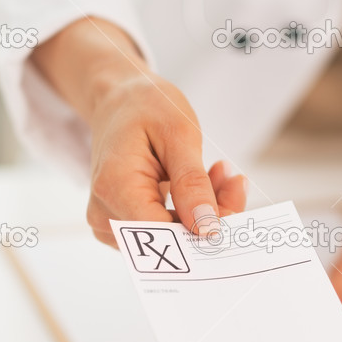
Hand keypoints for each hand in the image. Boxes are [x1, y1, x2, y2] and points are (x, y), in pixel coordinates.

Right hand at [84, 74, 245, 245]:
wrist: (120, 102)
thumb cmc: (146, 108)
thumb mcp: (179, 134)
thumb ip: (192, 183)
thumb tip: (207, 228)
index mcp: (115, 187)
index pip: (164, 234)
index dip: (203, 228)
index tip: (233, 199)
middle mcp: (106, 213)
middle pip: (170, 239)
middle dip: (211, 216)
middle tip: (235, 181)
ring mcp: (112, 223)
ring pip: (173, 238)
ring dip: (205, 212)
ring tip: (219, 174)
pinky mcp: (124, 225)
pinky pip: (167, 230)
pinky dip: (193, 211)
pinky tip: (204, 182)